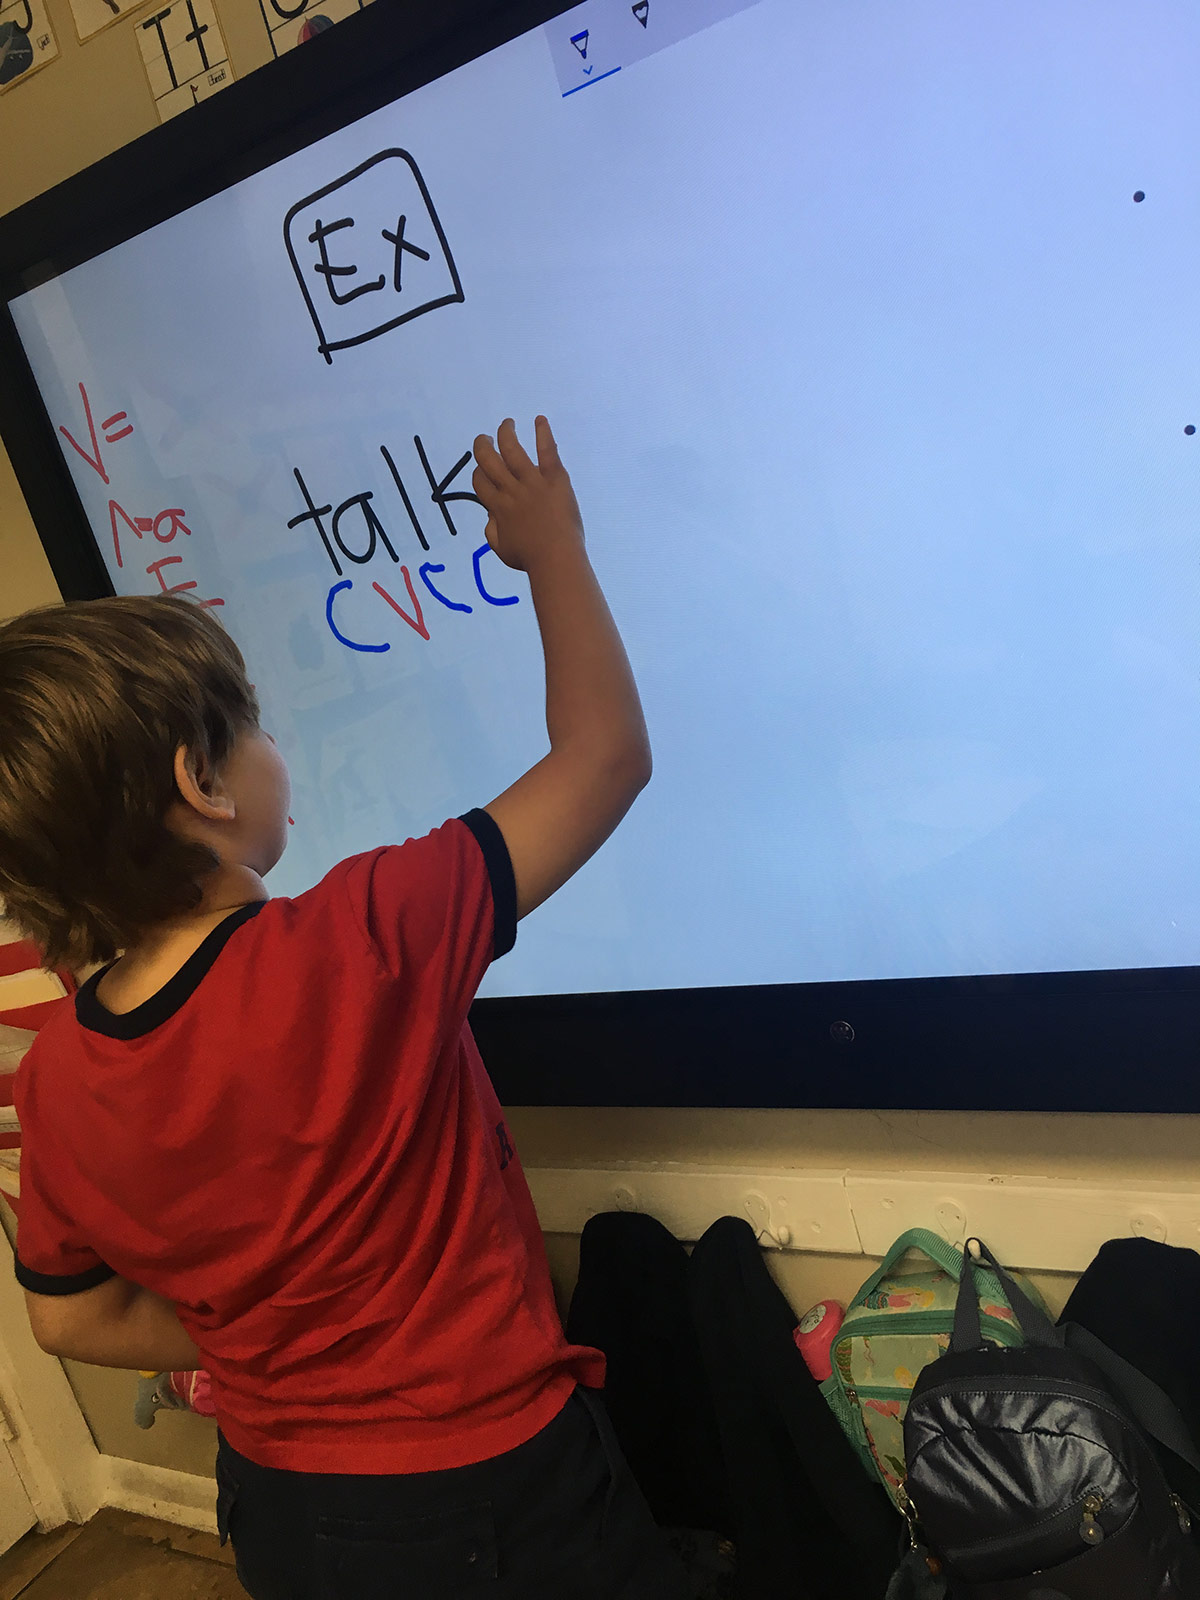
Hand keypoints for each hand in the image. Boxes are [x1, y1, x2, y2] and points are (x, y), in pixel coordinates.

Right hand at [472, 417, 583, 572]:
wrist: (556, 557)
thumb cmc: (530, 557)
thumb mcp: (501, 548)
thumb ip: (491, 530)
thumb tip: (490, 515)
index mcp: (497, 507)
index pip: (480, 481)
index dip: (478, 472)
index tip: (482, 470)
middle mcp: (511, 489)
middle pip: (489, 460)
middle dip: (483, 446)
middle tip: (484, 439)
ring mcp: (532, 481)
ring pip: (513, 449)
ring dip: (506, 433)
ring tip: (506, 423)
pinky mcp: (554, 478)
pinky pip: (546, 451)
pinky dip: (543, 433)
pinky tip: (539, 420)